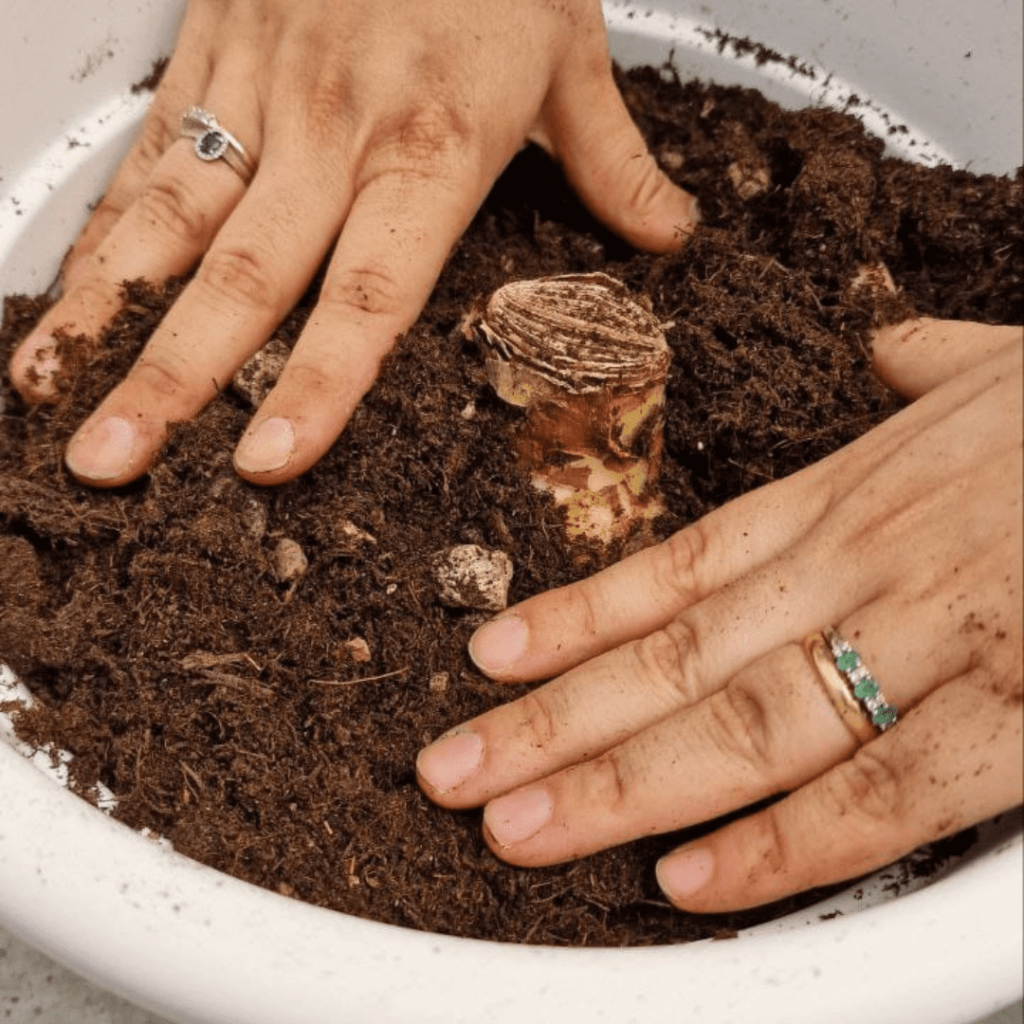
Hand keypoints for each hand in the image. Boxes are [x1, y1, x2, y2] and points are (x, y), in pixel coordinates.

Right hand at [8, 0, 696, 487]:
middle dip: (166, 381)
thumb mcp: (572, 53)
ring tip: (50, 399)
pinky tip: (63, 296)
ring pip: (163, 223)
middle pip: (239, 279)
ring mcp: (257, 94)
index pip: (367, 294)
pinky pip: (144, 159)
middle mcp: (331, 132)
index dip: (316, 385)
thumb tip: (667, 238)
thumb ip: (615, 164)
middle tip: (110, 463)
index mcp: (429, 148)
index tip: (264, 462)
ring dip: (100, 317)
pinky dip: (97, 234)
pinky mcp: (208, 56)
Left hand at [417, 317, 1022, 911]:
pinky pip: (882, 798)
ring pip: (742, 726)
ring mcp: (935, 641)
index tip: (489, 658)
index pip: (675, 567)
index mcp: (855, 497)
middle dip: (551, 724)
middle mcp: (865, 567)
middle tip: (452, 771)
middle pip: (673, 659)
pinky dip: (781, 847)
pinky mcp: (1021, 716)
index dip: (572, 618)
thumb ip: (935, 371)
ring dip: (618, 787)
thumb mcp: (1012, 369)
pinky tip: (687, 882)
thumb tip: (894, 356)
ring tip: (517, 828)